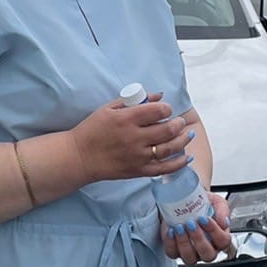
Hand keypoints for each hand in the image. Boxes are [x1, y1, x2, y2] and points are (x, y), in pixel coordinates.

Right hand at [70, 92, 193, 183]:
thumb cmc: (92, 130)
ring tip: (186, 134)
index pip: (157, 111)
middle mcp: (134, 138)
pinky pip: (164, 168)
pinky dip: (178, 163)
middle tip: (180, 121)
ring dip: (182, 140)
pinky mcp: (138, 171)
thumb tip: (158, 96)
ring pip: (169, 148)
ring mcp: (138, 156)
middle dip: (178, 123)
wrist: (79, 157)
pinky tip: (187, 157)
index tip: (166, 109)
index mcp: (126, 119)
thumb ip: (133, 101)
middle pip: (167, 129)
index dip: (166, 108)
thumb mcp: (109, 108)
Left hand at [162, 193, 232, 265]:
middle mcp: (207, 249)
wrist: (184, 202)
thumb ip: (222, 210)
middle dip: (199, 239)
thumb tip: (224, 222)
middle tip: (191, 223)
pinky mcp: (176, 251)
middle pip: (208, 255)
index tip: (205, 218)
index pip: (223, 241)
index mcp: (220, 239)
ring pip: (190, 258)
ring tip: (180, 227)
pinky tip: (171, 231)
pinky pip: (173, 253)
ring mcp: (191, 253)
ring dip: (184, 242)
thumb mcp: (216, 202)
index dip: (214, 231)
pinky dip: (171, 243)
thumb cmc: (202, 205)